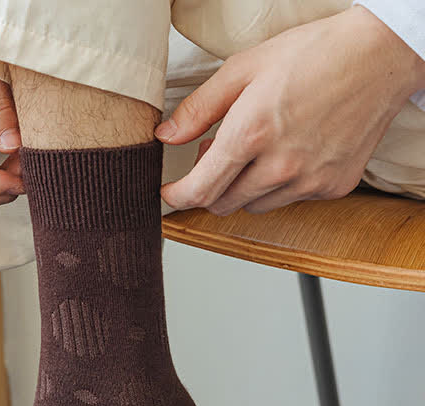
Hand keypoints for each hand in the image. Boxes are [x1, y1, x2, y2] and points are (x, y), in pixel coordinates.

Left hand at [155, 5, 424, 215]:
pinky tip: (292, 152)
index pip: (199, 190)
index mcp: (251, 134)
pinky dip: (280, 185)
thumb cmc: (315, 54)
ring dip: (245, 188)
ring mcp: (309, 180)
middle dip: (211, 187)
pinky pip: (290, 200)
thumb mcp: (244, 69)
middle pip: (222, 204)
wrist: (383, 54)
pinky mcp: (333, 187)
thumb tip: (167, 136)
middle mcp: (280, 165)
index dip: (177, 197)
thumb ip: (199, 109)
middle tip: (220, 155)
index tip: (169, 193)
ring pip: (254, 206)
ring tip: (260, 149)